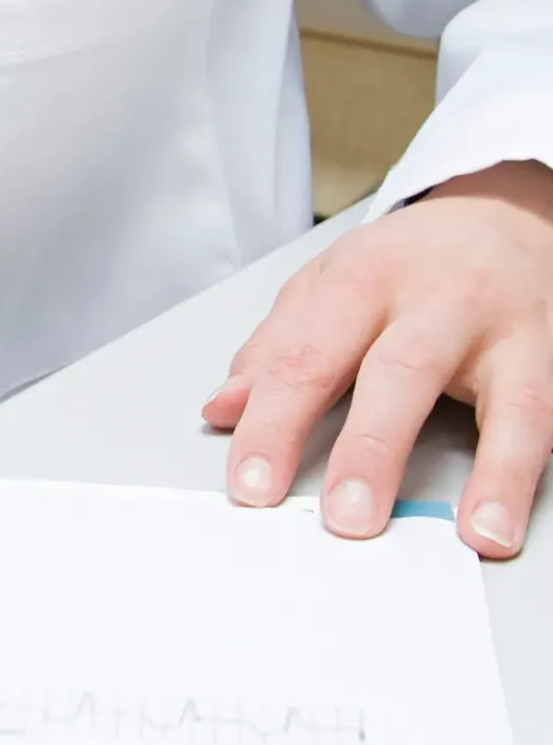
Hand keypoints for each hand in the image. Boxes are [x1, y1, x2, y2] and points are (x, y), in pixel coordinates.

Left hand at [203, 160, 552, 556]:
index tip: (252, 486)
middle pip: (399, 372)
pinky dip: (521, 472)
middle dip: (370, 449)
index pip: (306, 357)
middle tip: (346, 517)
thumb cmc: (406, 264)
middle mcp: (437, 297)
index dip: (274, 425)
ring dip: (487, 469)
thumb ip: (274, 350)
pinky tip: (501, 521)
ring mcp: (502, 326)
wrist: (506, 213)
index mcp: (362, 279)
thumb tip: (223, 411)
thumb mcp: (326, 286)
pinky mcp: (548, 352)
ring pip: (498, 395)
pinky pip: (542, 415)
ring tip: (471, 531)